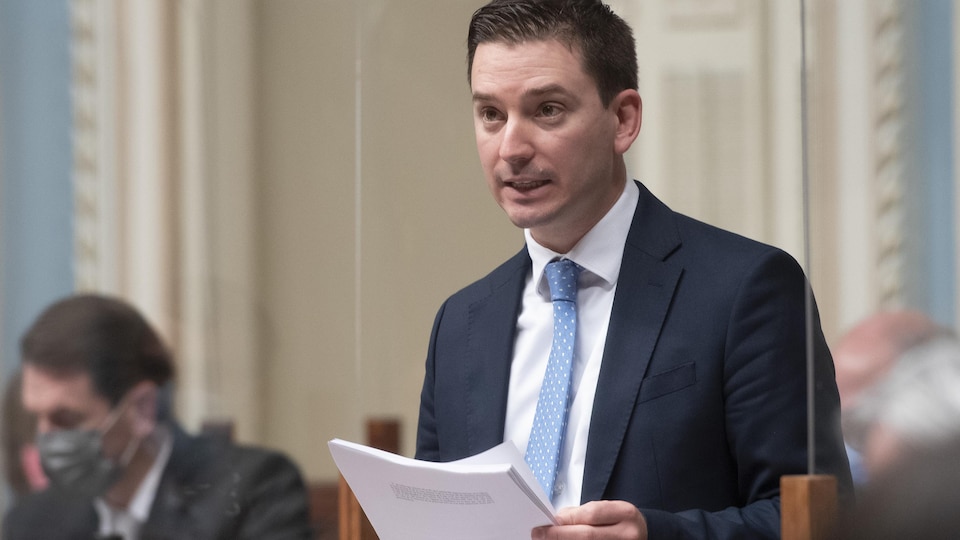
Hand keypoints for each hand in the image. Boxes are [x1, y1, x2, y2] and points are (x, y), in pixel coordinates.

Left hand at [531, 500, 647, 539]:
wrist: (645, 535)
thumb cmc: (623, 521)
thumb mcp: (610, 509)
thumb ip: (584, 512)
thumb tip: (557, 519)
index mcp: (626, 514)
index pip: (591, 515)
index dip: (567, 518)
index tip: (549, 520)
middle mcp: (627, 534)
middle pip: (587, 536)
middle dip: (560, 535)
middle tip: (540, 534)